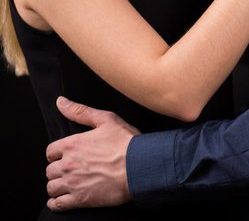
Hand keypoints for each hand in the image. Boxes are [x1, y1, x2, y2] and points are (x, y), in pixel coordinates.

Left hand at [45, 96, 138, 210]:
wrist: (141, 167)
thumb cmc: (127, 142)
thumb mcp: (107, 120)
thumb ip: (80, 111)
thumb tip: (60, 102)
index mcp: (72, 145)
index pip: (50, 151)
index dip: (58, 153)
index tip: (66, 155)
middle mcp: (68, 164)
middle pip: (50, 170)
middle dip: (58, 170)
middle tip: (72, 170)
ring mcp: (73, 183)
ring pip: (52, 187)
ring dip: (58, 186)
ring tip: (69, 184)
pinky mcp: (80, 199)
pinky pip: (57, 204)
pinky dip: (57, 203)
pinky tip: (65, 199)